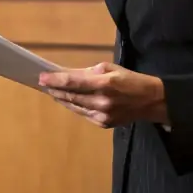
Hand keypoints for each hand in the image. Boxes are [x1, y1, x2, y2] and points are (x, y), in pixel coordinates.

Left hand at [38, 63, 168, 128]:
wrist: (150, 101)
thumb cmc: (130, 80)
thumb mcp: (110, 68)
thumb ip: (88, 73)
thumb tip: (68, 75)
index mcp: (104, 84)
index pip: (73, 82)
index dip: (55, 80)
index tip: (41, 77)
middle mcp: (101, 101)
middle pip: (70, 96)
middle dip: (55, 89)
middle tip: (43, 83)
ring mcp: (102, 115)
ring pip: (74, 107)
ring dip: (62, 98)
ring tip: (52, 91)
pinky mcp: (103, 123)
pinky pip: (83, 114)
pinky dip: (74, 106)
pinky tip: (68, 100)